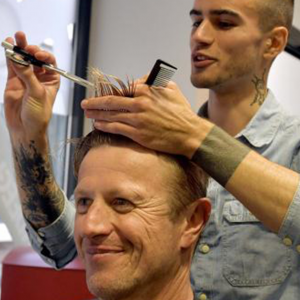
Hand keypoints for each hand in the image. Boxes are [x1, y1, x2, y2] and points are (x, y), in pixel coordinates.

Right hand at [4, 31, 59, 142]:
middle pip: (36, 58)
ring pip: (23, 59)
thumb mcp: (37, 94)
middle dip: (31, 49)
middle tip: (26, 46)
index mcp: (52, 80)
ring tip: (17, 36)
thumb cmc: (38, 115)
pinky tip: (8, 44)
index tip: (37, 55)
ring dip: (20, 48)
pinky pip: (12, 65)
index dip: (44, 55)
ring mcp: (26, 78)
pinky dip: (10, 55)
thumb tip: (19, 58)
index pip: (50, 62)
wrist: (25, 128)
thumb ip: (28, 76)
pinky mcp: (14, 81)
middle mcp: (40, 77)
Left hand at [81, 79, 209, 157]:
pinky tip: (97, 124)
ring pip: (110, 115)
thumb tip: (140, 81)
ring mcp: (137, 119)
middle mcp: (139, 103)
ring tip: (87, 113)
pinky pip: (116, 128)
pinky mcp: (137, 134)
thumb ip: (154, 81)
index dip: (110, 92)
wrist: (190, 134)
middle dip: (94, 102)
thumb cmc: (182, 112)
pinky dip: (104, 125)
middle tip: (84, 103)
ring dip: (96, 114)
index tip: (102, 95)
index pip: (123, 89)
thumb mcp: (171, 89)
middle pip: (110, 101)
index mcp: (147, 90)